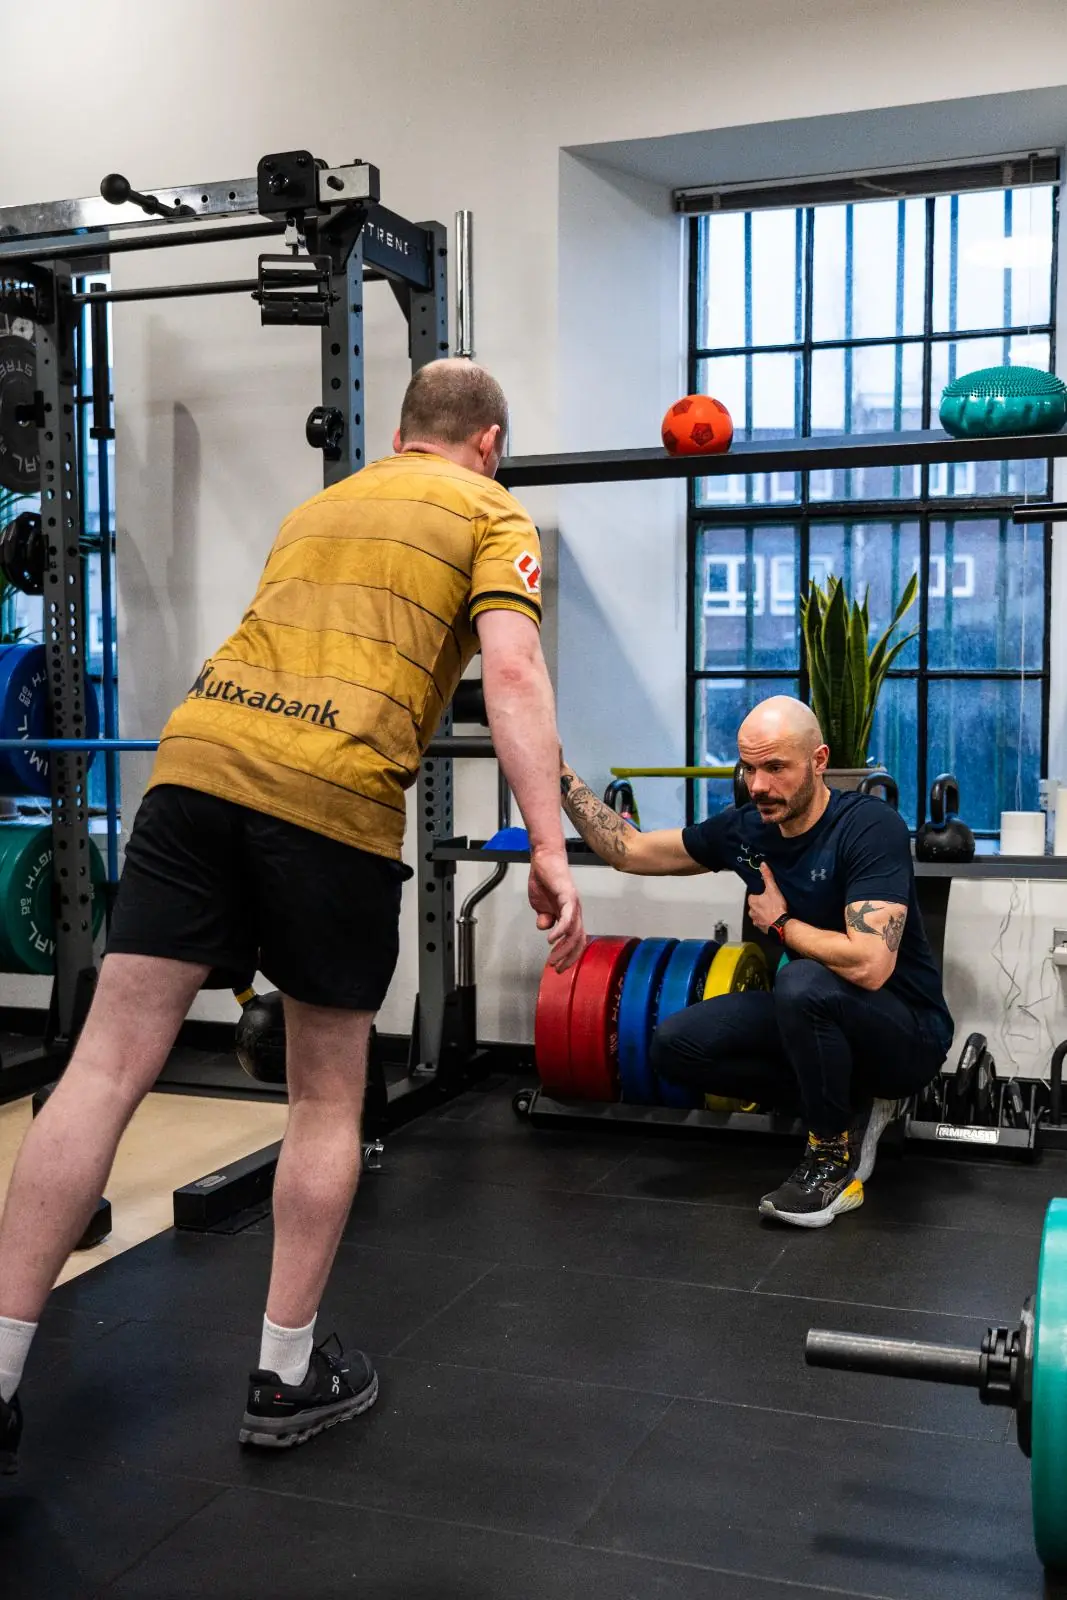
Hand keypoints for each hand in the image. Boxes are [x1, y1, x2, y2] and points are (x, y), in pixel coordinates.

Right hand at [528, 847, 585, 970]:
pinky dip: (561, 930)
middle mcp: (576, 911)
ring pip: (574, 932)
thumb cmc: (544, 880)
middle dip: (568, 957)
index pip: (575, 941)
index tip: (559, 968)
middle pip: (578, 940)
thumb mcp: (540, 905)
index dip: (569, 956)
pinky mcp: (568, 896)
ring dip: (563, 948)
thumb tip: (544, 928)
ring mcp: (573, 904)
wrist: (544, 858)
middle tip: (556, 969)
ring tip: (552, 958)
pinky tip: (551, 939)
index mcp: (570, 915)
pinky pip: (567, 917)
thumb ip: (544, 917)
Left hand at [746, 861, 786, 931]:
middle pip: (754, 906)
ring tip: (772, 912)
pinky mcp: (761, 929)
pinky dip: (766, 922)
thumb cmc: (776, 907)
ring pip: (757, 915)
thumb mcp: (772, 888)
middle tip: (770, 904)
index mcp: (752, 902)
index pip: (752, 896)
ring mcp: (756, 921)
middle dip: (760, 905)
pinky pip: (762, 924)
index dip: (759, 896)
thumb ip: (767, 876)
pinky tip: (773, 920)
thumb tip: (763, 865)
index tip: (766, 896)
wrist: (781, 924)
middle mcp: (751, 912)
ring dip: (763, 914)